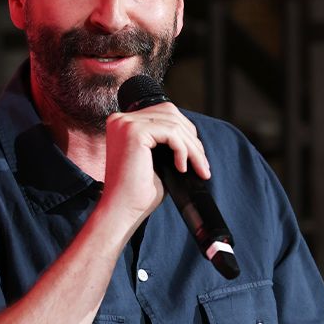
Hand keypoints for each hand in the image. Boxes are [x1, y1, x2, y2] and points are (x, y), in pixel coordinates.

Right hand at [99, 102, 209, 224]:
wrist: (122, 210)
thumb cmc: (138, 191)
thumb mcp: (156, 160)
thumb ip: (167, 142)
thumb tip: (193, 135)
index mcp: (123, 123)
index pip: (162, 114)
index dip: (185, 133)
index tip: (198, 157)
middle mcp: (121, 119)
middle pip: (170, 114)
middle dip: (191, 139)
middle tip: (203, 165)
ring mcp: (125, 123)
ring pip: (174, 125)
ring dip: (192, 148)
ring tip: (199, 168)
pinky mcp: (134, 131)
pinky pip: (172, 133)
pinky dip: (183, 150)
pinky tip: (182, 168)